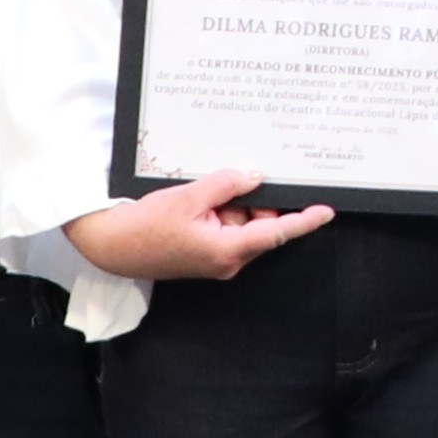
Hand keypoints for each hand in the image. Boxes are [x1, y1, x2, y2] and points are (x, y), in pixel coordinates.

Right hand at [65, 174, 338, 280]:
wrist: (111, 246)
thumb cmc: (145, 226)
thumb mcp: (189, 197)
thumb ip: (226, 184)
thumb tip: (254, 177)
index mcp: (228, 250)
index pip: (277, 233)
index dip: (304, 221)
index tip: (326, 211)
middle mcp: (227, 260)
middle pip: (259, 225)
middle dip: (252, 200)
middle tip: (232, 178)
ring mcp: (216, 259)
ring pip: (241, 224)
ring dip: (230, 204)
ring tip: (200, 192)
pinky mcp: (205, 254)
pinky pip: (225, 228)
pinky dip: (218, 210)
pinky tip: (197, 199)